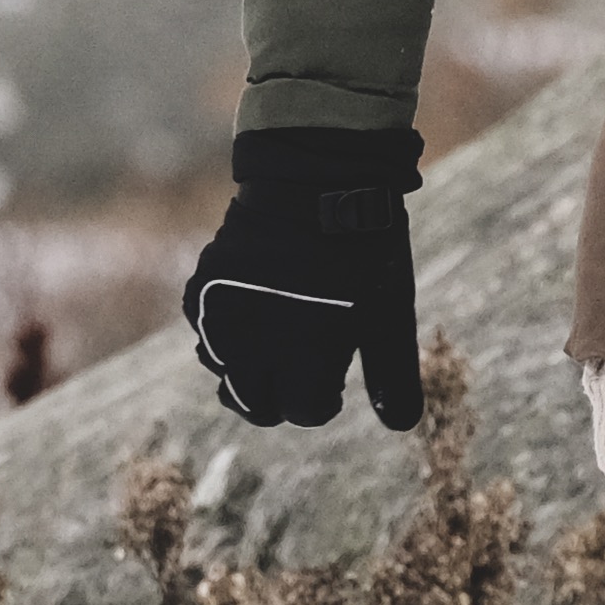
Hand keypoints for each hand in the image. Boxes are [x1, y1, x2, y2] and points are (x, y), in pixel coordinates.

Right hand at [183, 128, 419, 429]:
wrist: (313, 179)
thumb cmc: (362, 248)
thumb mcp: (390, 312)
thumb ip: (392, 373)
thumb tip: (401, 425)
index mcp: (303, 358)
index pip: (304, 412)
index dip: (324, 401)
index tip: (335, 378)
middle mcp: (252, 347)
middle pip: (255, 405)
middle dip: (280, 397)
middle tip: (302, 371)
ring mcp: (221, 318)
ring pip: (225, 372)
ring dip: (249, 368)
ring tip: (278, 338)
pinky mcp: (202, 291)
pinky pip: (207, 334)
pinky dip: (226, 334)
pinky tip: (253, 310)